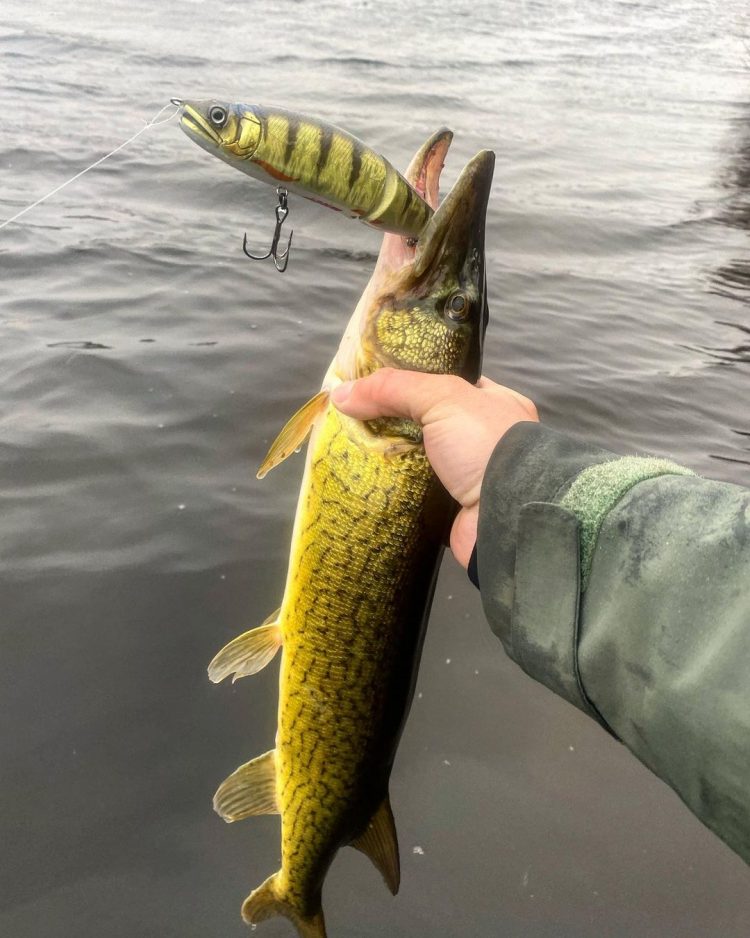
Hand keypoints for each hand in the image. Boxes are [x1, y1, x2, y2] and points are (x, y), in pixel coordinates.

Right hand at [331, 369, 538, 567]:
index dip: (410, 379)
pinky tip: (365, 480)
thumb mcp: (442, 398)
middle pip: (428, 422)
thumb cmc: (485, 445)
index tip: (373, 383)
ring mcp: (470, 476)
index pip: (447, 382)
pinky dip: (394, 489)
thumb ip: (393, 388)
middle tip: (354, 418)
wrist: (506, 518)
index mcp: (495, 403)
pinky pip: (416, 494)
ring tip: (350, 449)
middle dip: (393, 421)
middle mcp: (485, 438)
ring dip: (390, 458)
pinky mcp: (453, 509)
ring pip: (419, 459)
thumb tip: (340, 393)